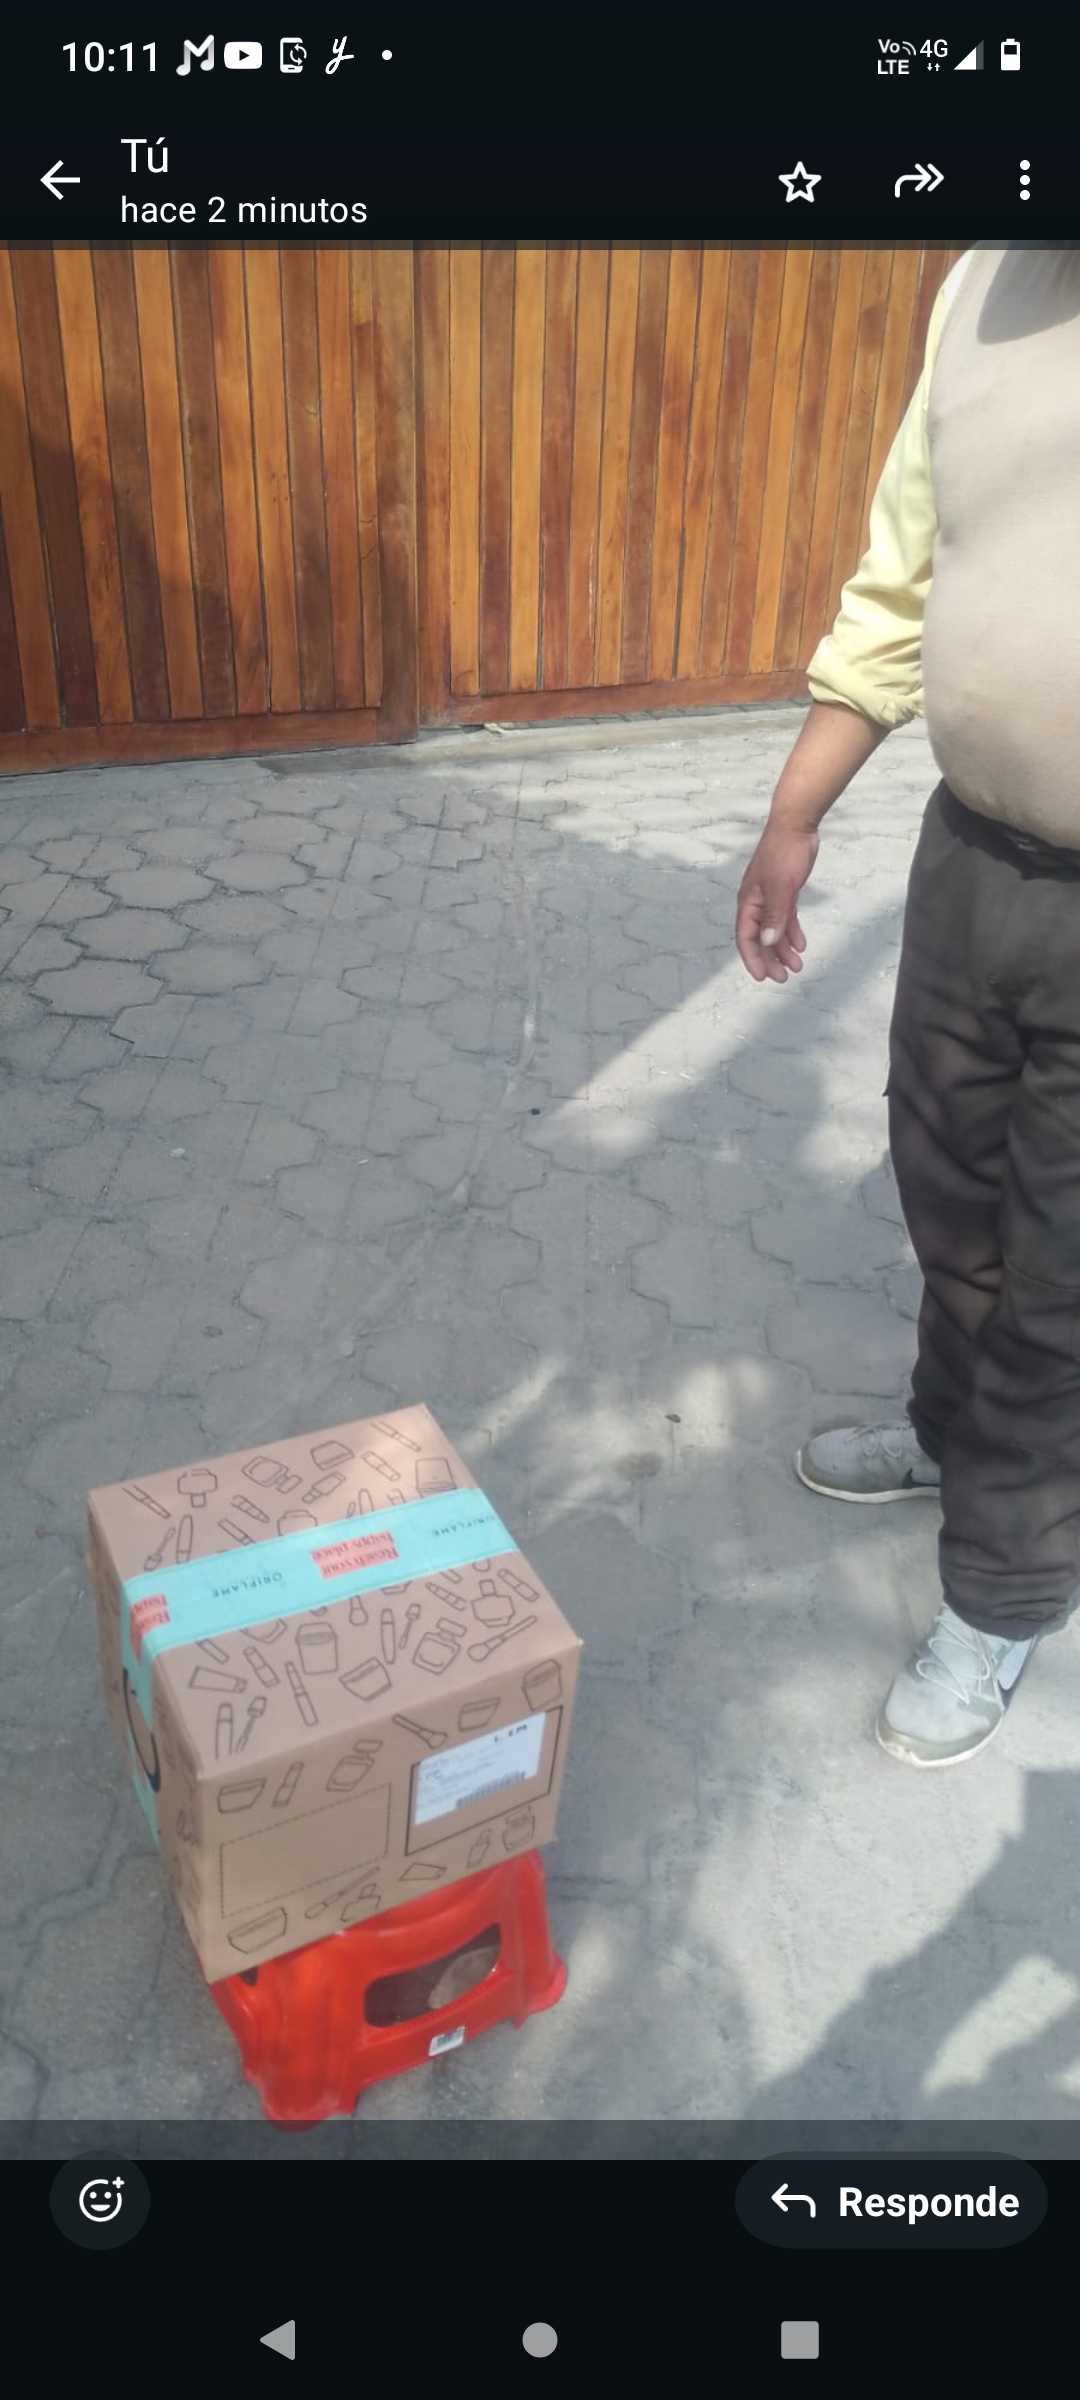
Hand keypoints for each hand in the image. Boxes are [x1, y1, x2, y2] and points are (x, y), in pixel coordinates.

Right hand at [735, 820, 819, 984]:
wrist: (796, 824)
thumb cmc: (784, 853)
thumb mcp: (781, 888)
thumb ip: (774, 916)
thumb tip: (766, 942)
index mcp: (749, 902)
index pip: (746, 937)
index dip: (753, 958)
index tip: (763, 977)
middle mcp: (756, 902)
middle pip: (760, 938)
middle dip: (770, 959)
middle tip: (784, 978)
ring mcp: (770, 896)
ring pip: (774, 930)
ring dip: (783, 949)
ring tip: (797, 966)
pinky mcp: (784, 891)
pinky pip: (785, 918)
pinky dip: (791, 932)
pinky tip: (800, 945)